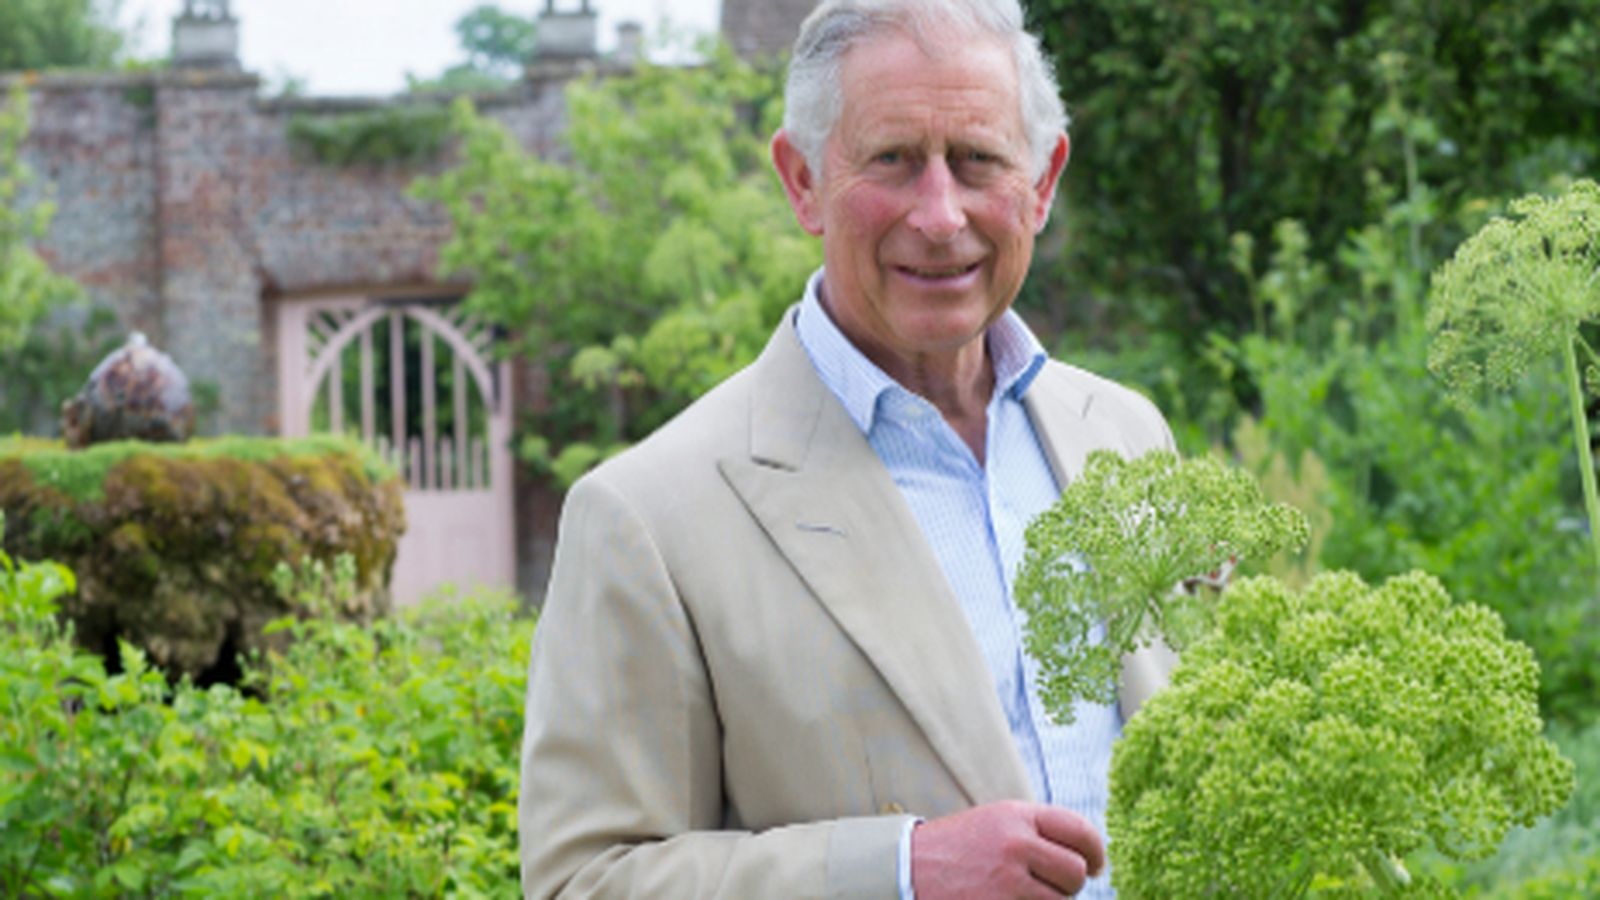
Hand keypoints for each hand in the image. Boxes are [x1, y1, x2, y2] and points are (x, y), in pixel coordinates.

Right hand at [910, 800, 1104, 898]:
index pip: (1079, 830)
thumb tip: (1089, 857)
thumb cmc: (959, 847)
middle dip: (1070, 883)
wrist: (908, 868)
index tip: (1096, 864)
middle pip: (1076, 871)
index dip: (1096, 851)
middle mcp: (1015, 844)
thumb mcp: (997, 821)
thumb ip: (1039, 831)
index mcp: (1017, 815)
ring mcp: (1007, 881)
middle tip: (1054, 885)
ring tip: (1021, 893)